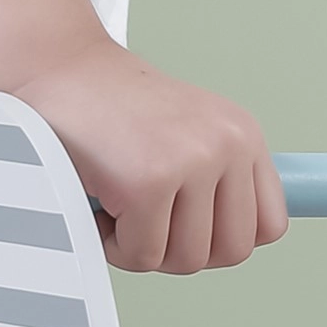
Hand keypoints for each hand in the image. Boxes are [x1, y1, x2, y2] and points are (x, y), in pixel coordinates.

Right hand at [18, 38, 286, 275]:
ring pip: (186, 260)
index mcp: (242, 135)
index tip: (188, 228)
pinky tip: (100, 204)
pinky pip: (142, 255)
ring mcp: (191, 162)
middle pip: (231, 252)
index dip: (223, 239)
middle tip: (147, 222)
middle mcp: (227, 145)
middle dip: (182, 250)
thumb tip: (235, 242)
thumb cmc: (111, 106)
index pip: (269, 226)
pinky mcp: (148, 182)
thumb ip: (218, 180)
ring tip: (120, 206)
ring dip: (144, 247)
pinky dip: (113, 244)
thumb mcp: (187, 131)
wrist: (57, 66)